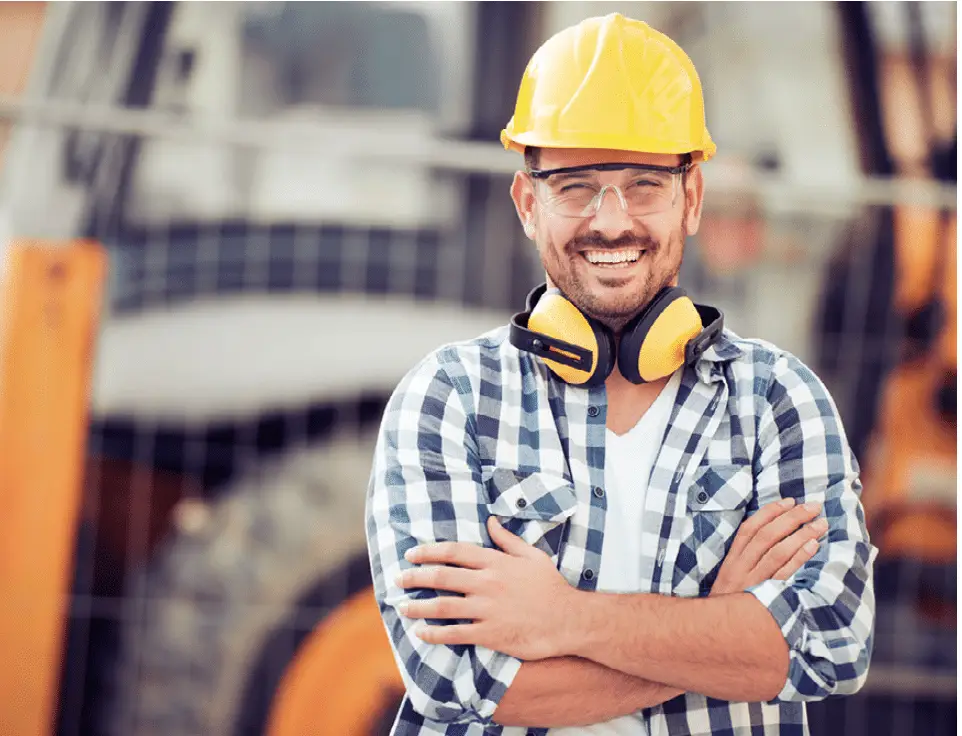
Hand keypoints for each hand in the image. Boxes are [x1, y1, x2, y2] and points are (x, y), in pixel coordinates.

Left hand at [397, 516, 575, 659]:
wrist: (569, 619)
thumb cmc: (551, 586)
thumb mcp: (532, 555)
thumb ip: (507, 539)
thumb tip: (491, 520)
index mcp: (495, 562)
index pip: (453, 552)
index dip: (428, 551)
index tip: (411, 554)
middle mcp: (487, 583)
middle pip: (441, 576)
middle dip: (415, 577)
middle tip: (398, 580)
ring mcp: (487, 609)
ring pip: (443, 606)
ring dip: (418, 606)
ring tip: (403, 607)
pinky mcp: (490, 633)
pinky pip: (456, 633)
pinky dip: (435, 634)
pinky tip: (421, 633)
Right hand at [711, 498, 826, 595]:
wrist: (720, 635)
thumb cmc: (731, 604)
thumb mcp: (732, 578)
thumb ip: (747, 559)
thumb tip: (773, 536)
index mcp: (732, 560)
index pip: (750, 528)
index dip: (770, 512)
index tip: (790, 501)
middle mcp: (740, 568)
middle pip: (767, 536)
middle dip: (792, 518)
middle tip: (813, 507)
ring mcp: (753, 583)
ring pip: (777, 552)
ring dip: (801, 535)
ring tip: (820, 524)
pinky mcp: (765, 597)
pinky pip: (784, 574)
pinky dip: (799, 558)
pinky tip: (813, 546)